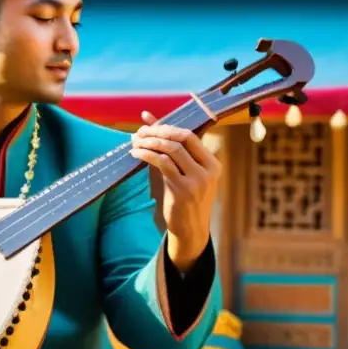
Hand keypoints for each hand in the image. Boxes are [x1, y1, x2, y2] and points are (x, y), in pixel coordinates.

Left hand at [131, 112, 220, 271]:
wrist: (190, 230)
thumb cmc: (183, 199)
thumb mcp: (181, 173)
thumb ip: (167, 149)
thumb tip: (147, 118)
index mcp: (212, 164)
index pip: (190, 135)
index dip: (167, 127)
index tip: (147, 125)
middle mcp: (208, 170)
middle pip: (182, 138)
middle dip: (158, 132)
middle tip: (139, 133)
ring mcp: (198, 180)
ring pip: (172, 149)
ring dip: (150, 142)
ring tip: (135, 142)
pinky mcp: (183, 190)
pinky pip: (163, 164)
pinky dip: (147, 155)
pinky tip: (136, 154)